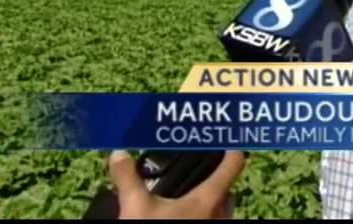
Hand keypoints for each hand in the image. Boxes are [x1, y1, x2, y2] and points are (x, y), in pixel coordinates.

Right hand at [108, 150, 245, 218]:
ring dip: (207, 197)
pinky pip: (211, 218)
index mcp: (210, 198)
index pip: (234, 164)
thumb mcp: (136, 207)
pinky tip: (180, 213)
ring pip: (219, 206)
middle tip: (195, 166)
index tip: (225, 138)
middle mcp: (220, 212)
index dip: (232, 148)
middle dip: (213, 175)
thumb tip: (118, 153)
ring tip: (184, 190)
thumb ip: (129, 178)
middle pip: (226, 186)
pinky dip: (201, 212)